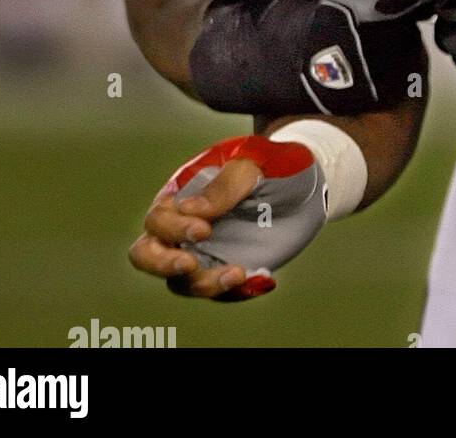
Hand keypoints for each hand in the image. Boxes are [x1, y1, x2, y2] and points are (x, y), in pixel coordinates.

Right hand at [129, 135, 325, 300]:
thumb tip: (189, 210)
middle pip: (147, 254)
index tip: (204, 230)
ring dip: (204, 284)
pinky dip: (235, 293)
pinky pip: (218, 292)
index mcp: (183, 193)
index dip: (173, 228)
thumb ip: (224, 185)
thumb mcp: (255, 162)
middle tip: (189, 265)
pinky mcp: (226, 269)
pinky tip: (261, 280)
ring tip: (239, 274)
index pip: (157, 218)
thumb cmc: (274, 164)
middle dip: (161, 264)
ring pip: (180, 282)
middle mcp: (184, 226)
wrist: (309, 185)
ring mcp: (204, 251)